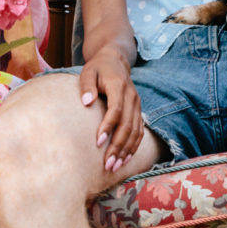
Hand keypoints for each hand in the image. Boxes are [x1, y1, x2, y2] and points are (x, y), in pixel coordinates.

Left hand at [79, 45, 143, 172]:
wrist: (115, 61)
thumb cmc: (98, 68)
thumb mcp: (88, 72)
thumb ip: (87, 86)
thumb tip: (86, 102)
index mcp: (119, 86)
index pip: (116, 110)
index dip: (108, 127)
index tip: (98, 143)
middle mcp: (132, 96)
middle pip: (127, 125)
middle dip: (118, 146)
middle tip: (107, 164)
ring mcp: (137, 104)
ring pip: (135, 131)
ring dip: (126, 150)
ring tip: (115, 167)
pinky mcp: (138, 111)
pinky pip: (140, 131)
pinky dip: (134, 146)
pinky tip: (125, 159)